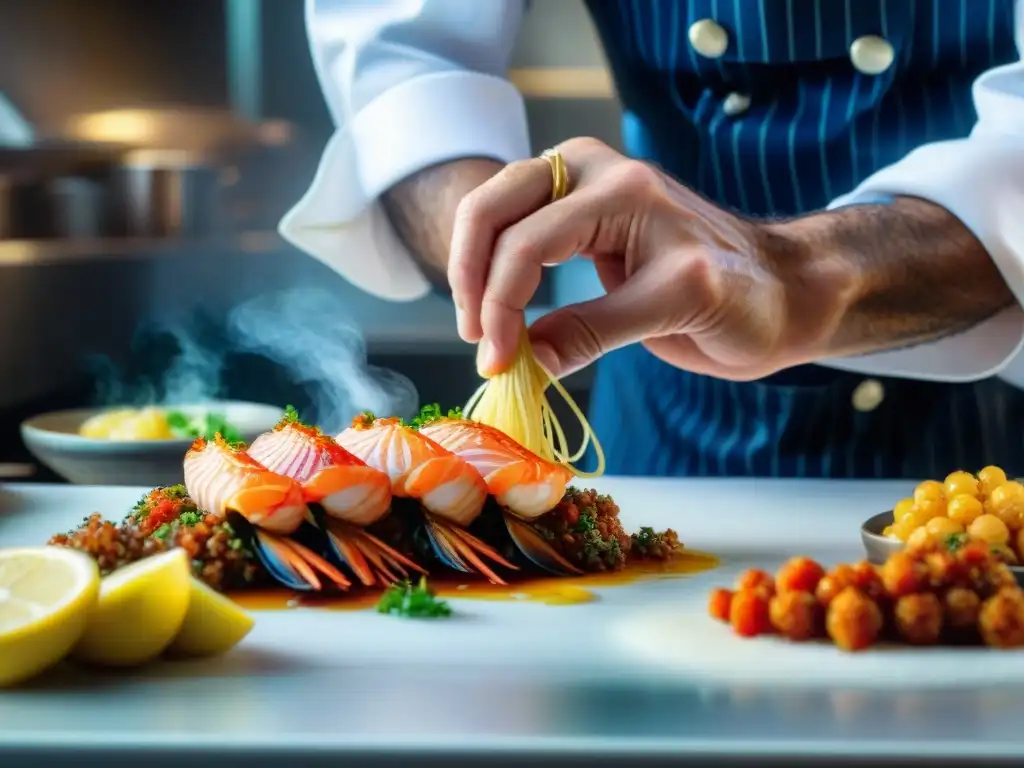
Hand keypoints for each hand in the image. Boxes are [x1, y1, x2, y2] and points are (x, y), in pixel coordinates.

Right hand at [448, 138, 851, 379]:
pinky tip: (500, 315)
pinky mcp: (578, 215)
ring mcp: (581, 188)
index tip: (497, 365)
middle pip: (491, 209)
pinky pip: (514, 231)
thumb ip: (594, 330)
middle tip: (478, 342)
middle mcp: (591, 172)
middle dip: (471, 277)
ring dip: (474, 272)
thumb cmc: (747, 297)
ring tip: (483, 334)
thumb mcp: (675, 311)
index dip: (500, 307)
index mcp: (620, 189)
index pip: (528, 243)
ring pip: (493, 214)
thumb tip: (523, 361)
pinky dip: (494, 271)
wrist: (780, 292)